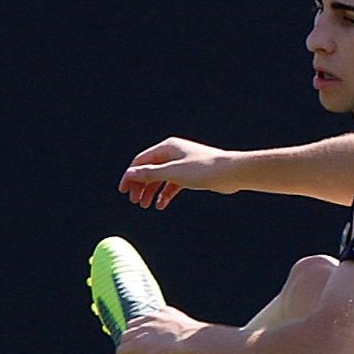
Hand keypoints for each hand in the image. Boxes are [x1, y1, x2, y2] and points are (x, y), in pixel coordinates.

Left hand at [115, 306, 201, 353]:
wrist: (193, 341)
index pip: (149, 318)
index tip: (149, 341)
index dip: (146, 330)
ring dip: (126, 351)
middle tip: (136, 352)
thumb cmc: (199, 341)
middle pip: (133, 325)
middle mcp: (151, 318)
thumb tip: (194, 348)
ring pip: (125, 338)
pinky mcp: (135, 344)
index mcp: (165, 312)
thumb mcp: (191, 334)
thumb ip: (186, 338)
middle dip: (133, 337)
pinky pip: (121, 352)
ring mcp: (142, 330)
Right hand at [119, 137, 239, 208]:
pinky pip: (172, 185)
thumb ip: (150, 174)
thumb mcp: (172, 172)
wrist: (231, 173)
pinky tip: (161, 205)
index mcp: (167, 147)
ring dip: (151, 192)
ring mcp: (181, 164)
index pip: (141, 161)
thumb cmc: (204, 168)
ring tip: (146, 205)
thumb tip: (130, 173)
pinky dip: (165, 194)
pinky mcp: (190, 175)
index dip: (130, 176)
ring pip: (160, 179)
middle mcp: (173, 154)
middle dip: (140, 186)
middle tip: (135, 201)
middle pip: (149, 170)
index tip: (123, 191)